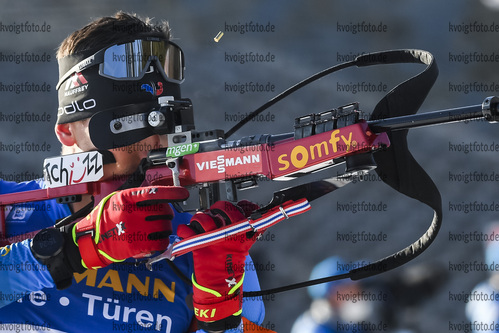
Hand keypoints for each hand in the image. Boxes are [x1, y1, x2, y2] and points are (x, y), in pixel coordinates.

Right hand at [73, 186, 188, 269]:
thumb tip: (159, 195)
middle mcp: (131, 213)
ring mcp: (133, 229)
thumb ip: (136, 197)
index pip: (153, 193)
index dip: (171, 193)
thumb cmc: (105, 218)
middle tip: (164, 217)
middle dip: (168, 214)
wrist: (90, 240)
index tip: (183, 193)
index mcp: (126, 198)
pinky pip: (159, 243)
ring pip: (164, 227)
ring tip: (160, 230)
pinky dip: (162, 243)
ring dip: (166, 229)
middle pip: (163, 211)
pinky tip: (157, 241)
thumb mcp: (116, 200)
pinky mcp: (135, 245)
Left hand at [177, 200, 259, 331]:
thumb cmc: (230, 266)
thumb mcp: (244, 246)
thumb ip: (247, 228)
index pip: (235, 209)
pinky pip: (186, 230)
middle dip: (214, 211)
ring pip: (203, 218)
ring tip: (199, 227)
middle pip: (219, 209)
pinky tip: (186, 232)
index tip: (226, 210)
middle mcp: (227, 233)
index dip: (228, 207)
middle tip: (212, 218)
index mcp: (240, 232)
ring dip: (198, 220)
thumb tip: (250, 209)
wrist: (220, 286)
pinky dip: (183, 230)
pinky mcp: (199, 246)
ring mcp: (213, 238)